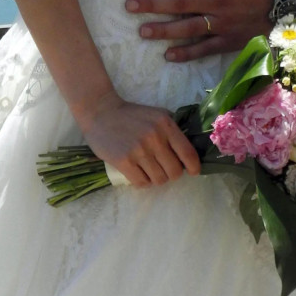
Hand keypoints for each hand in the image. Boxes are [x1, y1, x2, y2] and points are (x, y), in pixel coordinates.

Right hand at [82, 92, 199, 188]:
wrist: (101, 112)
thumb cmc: (131, 115)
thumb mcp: (156, 114)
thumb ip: (172, 129)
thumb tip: (187, 151)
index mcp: (166, 125)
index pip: (188, 153)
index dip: (194, 167)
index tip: (193, 172)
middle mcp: (155, 138)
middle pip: (175, 171)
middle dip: (172, 173)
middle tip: (164, 168)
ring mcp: (139, 150)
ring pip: (159, 180)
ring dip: (156, 178)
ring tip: (149, 169)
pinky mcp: (124, 161)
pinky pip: (142, 183)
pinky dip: (143, 181)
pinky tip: (139, 173)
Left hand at [126, 0, 274, 61]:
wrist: (280, 2)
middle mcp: (214, 0)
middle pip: (179, 2)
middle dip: (152, 4)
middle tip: (129, 5)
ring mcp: (220, 22)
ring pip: (188, 27)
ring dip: (164, 30)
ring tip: (142, 31)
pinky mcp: (227, 40)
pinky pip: (204, 48)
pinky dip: (187, 53)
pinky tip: (168, 55)